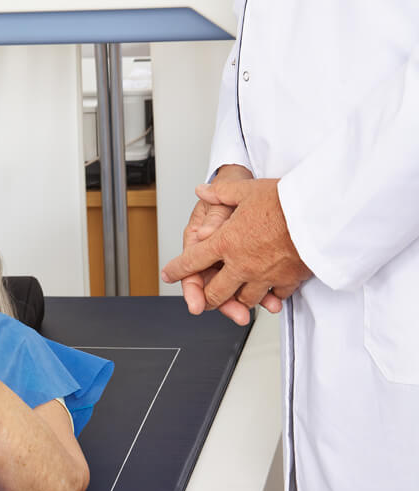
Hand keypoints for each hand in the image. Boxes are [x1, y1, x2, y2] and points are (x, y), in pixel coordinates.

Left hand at [162, 178, 311, 322]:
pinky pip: (274, 297)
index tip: (169, 275)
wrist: (322, 213)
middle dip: (206, 297)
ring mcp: (263, 276)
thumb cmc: (286, 200)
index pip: (192, 261)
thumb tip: (203, 190)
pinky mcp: (287, 281)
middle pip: (215, 293)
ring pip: (244, 300)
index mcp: (226, 242)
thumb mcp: (248, 190)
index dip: (177, 270)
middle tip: (202, 300)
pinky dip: (270, 297)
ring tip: (236, 298)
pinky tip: (269, 294)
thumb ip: (222, 193)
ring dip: (237, 300)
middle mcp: (241, 264)